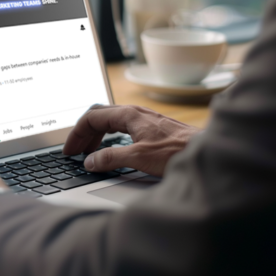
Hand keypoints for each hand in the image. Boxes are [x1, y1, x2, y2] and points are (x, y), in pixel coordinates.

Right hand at [62, 104, 201, 175]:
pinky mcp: (152, 129)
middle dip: (84, 134)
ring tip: (89, 152)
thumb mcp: (138, 157)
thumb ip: (111, 159)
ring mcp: (145, 120)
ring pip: (111, 121)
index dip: (76, 134)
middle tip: (75, 152)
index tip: (69, 150)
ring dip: (96, 135)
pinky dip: (109, 137)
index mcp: (129, 114)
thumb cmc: (177, 152)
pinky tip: (112, 149)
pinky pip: (122, 127)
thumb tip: (90, 161)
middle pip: (99, 116)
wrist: (206, 152)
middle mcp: (136, 113)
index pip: (92, 117)